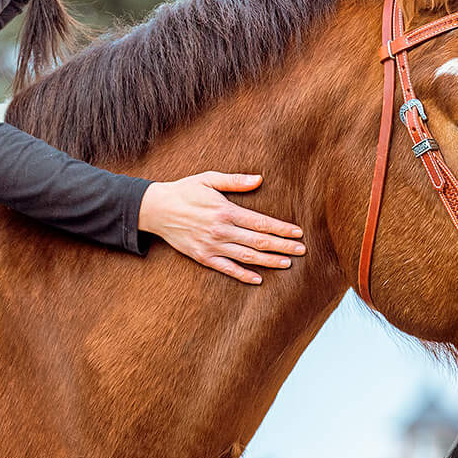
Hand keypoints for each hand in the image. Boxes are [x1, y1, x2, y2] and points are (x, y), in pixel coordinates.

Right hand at [138, 173, 305, 284]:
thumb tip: (259, 179)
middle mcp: (221, 230)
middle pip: (259, 241)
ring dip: (269, 261)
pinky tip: (258, 278)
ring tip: (288, 263)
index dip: (281, 229)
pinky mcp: (202, 257)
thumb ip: (235, 181)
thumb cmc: (184, 191)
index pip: (261, 222)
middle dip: (283, 246)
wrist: (156, 209)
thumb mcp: (208, 179)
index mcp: (225, 211)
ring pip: (247, 256)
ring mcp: (212, 246)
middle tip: (302, 250)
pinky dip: (243, 275)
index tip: (298, 232)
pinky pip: (226, 268)